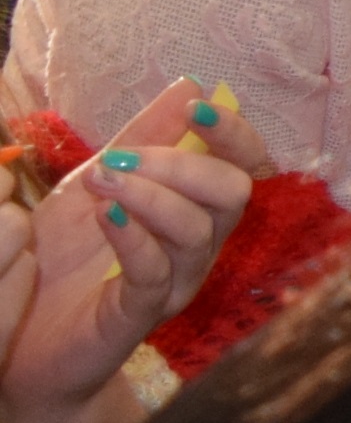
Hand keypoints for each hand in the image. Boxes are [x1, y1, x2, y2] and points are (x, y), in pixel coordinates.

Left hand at [2, 78, 267, 422]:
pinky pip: (154, 271)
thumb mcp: (100, 183)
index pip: (248, 168)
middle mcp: (198, 249)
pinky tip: (105, 216)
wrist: (29, 337)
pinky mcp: (139, 314)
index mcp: (196, 212)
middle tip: (121, 159)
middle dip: (182, 164)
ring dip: (149, 193)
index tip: (199, 110)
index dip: (237, 136)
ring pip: (198, 230)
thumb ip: (143, 137)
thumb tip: (190, 86)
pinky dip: (132, 233)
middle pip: (234, 194)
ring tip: (99, 184)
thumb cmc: (68, 258)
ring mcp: (174, 284)